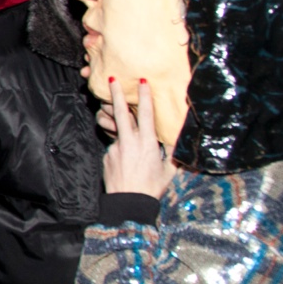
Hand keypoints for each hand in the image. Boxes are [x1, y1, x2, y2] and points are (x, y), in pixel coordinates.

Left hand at [103, 77, 178, 198]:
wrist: (128, 204)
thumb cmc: (152, 187)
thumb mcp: (168, 169)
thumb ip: (171, 152)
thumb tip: (177, 139)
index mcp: (147, 143)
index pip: (147, 114)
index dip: (145, 96)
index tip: (142, 81)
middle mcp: (129, 142)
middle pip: (122, 113)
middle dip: (117, 94)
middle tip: (111, 79)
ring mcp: (115, 148)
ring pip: (118, 132)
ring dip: (120, 130)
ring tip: (126, 142)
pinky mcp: (106, 155)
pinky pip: (114, 148)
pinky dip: (120, 151)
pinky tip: (125, 165)